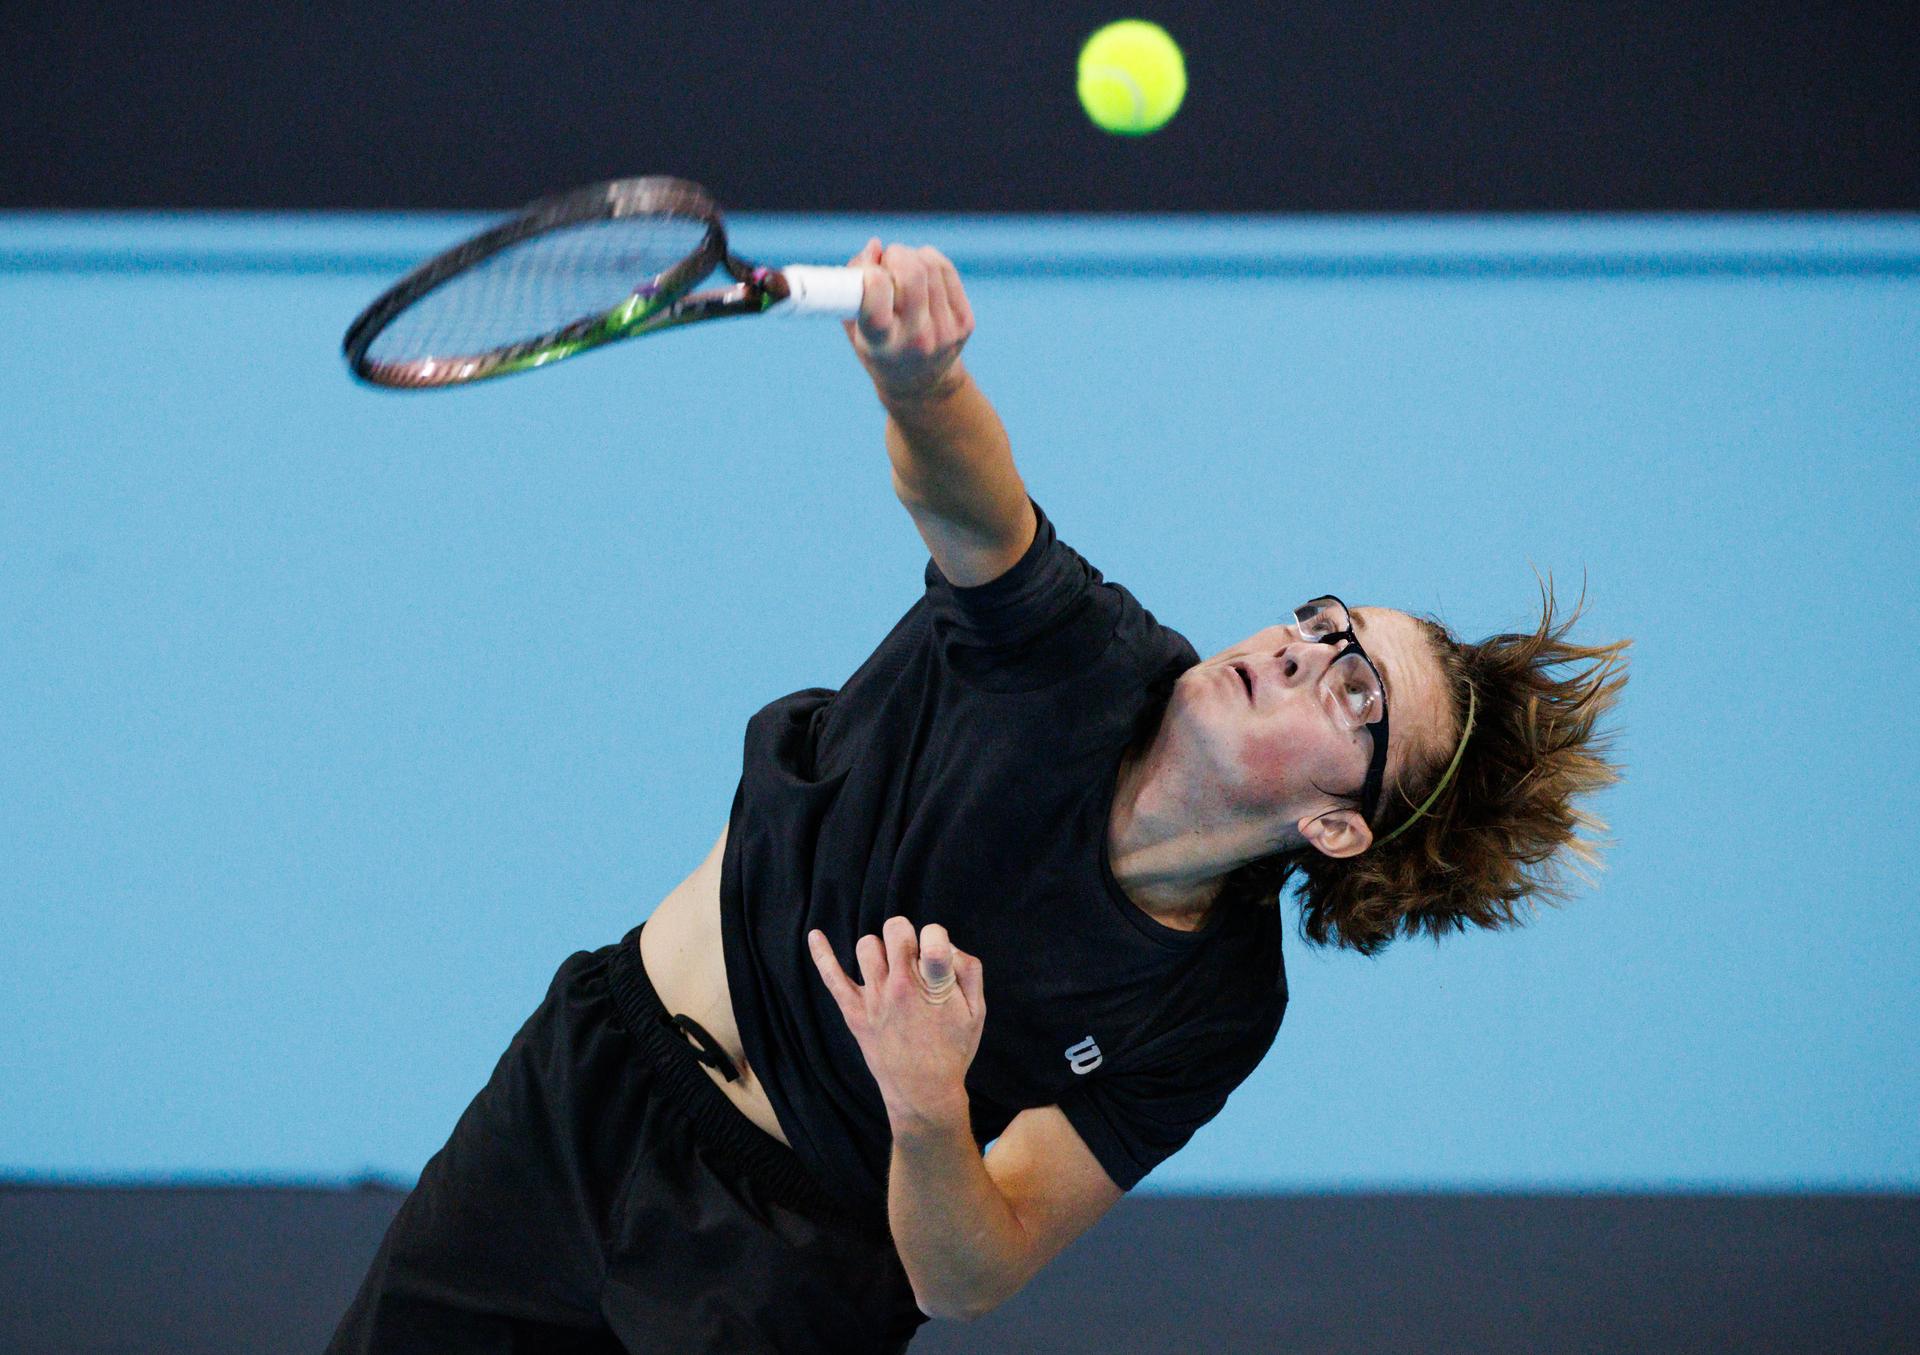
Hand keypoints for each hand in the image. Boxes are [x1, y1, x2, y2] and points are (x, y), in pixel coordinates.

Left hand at [808, 917, 984, 1126]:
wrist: (923, 1093)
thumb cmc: (952, 1050)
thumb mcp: (977, 1012)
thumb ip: (969, 970)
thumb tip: (947, 945)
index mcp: (936, 986)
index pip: (933, 935)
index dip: (936, 936)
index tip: (936, 951)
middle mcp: (902, 986)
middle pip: (895, 931)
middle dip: (906, 935)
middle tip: (912, 954)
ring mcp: (874, 998)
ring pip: (867, 945)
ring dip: (881, 949)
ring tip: (890, 966)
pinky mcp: (853, 1011)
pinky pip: (832, 976)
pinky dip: (821, 954)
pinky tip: (815, 936)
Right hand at [843, 239, 975, 405]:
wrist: (920, 384)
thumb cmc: (878, 348)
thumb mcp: (854, 326)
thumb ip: (853, 285)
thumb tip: (876, 246)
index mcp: (882, 344)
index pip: (878, 292)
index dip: (871, 273)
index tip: (868, 276)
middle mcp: (917, 340)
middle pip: (912, 273)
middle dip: (895, 256)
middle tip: (885, 264)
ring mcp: (945, 331)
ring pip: (930, 265)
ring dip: (911, 256)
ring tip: (900, 270)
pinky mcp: (964, 322)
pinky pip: (946, 270)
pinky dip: (929, 260)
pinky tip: (920, 272)